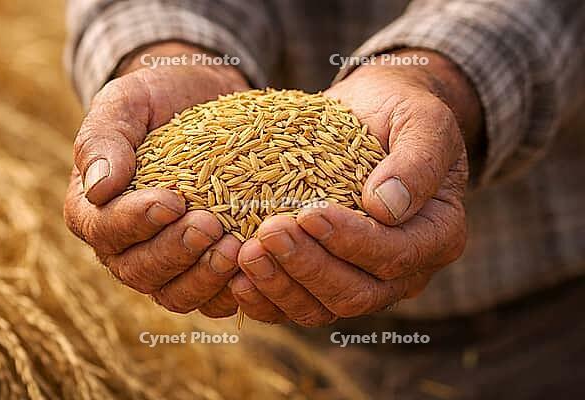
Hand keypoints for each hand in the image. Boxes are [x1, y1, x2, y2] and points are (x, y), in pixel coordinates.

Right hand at [64, 42, 248, 316]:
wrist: (202, 107)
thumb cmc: (159, 102)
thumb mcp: (127, 103)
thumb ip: (104, 139)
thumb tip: (99, 188)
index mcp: (96, 210)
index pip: (105, 230)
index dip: (136, 222)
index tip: (172, 201)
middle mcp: (125, 247)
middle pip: (141, 271)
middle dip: (177, 253)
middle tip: (212, 226)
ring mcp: (166, 264)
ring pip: (175, 295)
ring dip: (205, 279)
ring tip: (235, 249)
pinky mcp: (202, 269)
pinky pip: (212, 298)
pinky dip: (231, 292)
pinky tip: (253, 269)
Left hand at [231, 50, 481, 325]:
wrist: (370, 115)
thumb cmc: (399, 113)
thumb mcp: (423, 121)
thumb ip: (417, 161)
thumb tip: (386, 208)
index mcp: (437, 235)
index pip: (395, 255)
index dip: (352, 242)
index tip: (309, 214)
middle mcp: (405, 269)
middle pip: (358, 293)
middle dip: (309, 267)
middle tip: (268, 234)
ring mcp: (365, 279)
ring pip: (325, 308)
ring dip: (282, 287)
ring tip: (246, 254)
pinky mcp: (328, 278)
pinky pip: (299, 304)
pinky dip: (268, 299)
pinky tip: (238, 280)